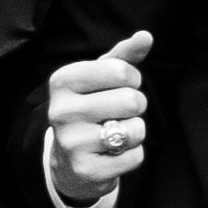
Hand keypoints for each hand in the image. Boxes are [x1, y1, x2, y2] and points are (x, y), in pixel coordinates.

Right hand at [43, 29, 153, 207]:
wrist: (68, 160)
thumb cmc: (90, 107)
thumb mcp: (100, 78)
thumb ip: (124, 56)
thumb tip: (145, 36)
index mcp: (62, 81)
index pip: (121, 70)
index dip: (132, 79)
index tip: (121, 86)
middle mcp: (61, 111)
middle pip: (131, 101)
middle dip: (136, 106)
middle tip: (120, 112)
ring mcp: (71, 143)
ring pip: (135, 130)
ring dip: (135, 131)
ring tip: (115, 132)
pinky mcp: (86, 170)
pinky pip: (135, 157)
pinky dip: (132, 154)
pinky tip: (112, 153)